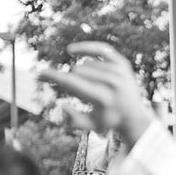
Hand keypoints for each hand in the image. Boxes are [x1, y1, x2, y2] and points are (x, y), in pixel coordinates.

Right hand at [38, 42, 154, 145]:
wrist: (134, 114)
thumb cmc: (108, 120)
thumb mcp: (90, 126)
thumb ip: (73, 120)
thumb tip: (63, 104)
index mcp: (102, 98)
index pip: (72, 83)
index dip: (54, 77)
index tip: (41, 73)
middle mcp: (111, 82)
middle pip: (76, 71)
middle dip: (72, 81)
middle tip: (81, 92)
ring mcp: (118, 71)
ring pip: (85, 64)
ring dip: (83, 74)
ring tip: (94, 87)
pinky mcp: (122, 63)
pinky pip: (99, 48)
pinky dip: (85, 48)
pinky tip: (71, 50)